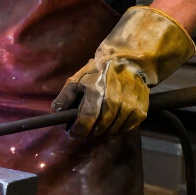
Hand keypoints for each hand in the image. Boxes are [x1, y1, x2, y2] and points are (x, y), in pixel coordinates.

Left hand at [52, 6, 195, 136]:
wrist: (128, 62)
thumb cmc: (99, 70)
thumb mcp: (78, 78)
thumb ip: (65, 96)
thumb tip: (55, 113)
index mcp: (96, 92)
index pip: (86, 121)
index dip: (77, 130)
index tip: (72, 132)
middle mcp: (114, 102)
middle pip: (99, 128)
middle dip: (89, 131)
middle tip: (85, 129)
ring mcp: (129, 107)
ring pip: (113, 130)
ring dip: (103, 131)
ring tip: (98, 125)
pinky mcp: (140, 111)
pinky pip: (126, 128)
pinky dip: (117, 129)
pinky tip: (112, 122)